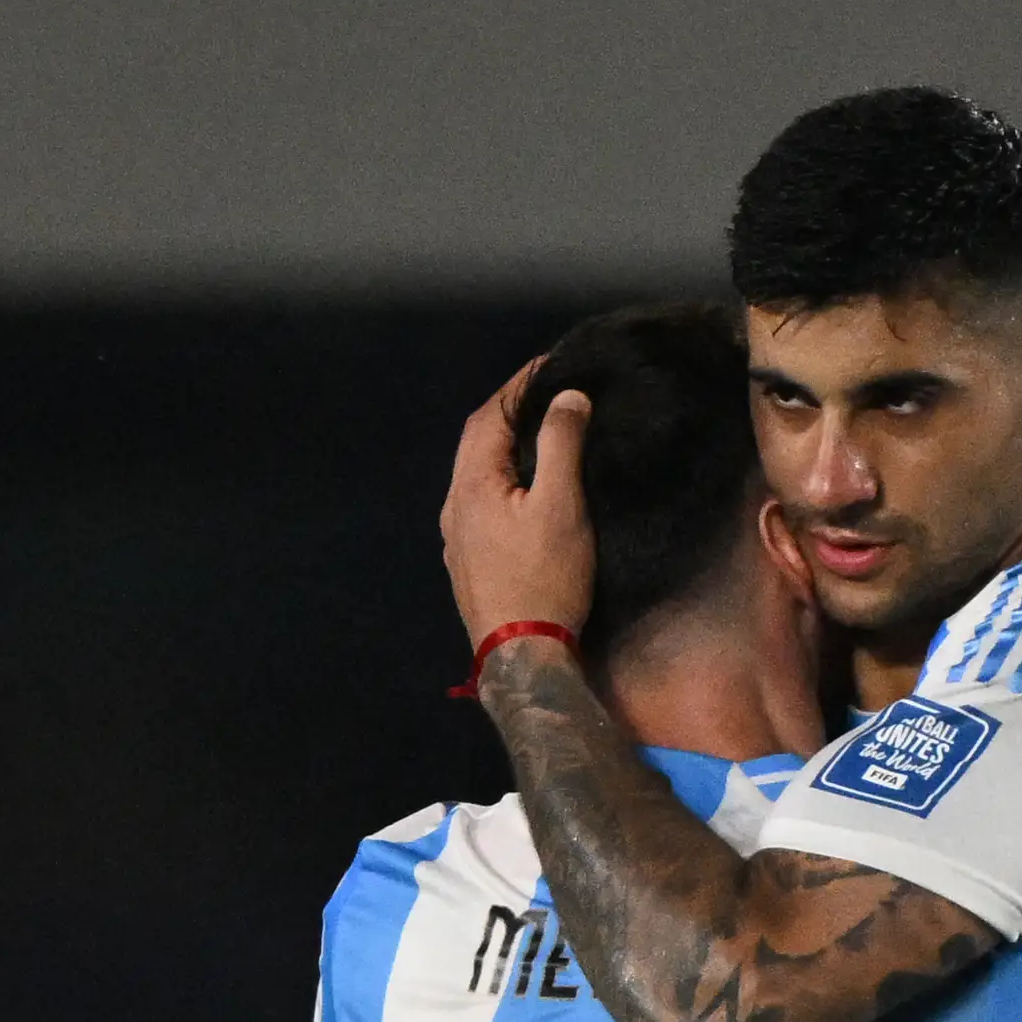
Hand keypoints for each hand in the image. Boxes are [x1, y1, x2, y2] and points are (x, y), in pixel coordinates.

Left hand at [440, 362, 594, 644]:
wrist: (521, 656)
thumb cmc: (544, 578)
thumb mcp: (561, 506)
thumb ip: (562, 445)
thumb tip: (567, 397)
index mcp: (472, 483)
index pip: (489, 416)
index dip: (518, 386)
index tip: (551, 366)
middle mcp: (454, 504)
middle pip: (477, 443)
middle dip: (510, 414)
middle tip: (549, 397)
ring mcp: (457, 537)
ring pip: (478, 475)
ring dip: (506, 450)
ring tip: (542, 439)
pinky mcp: (468, 563)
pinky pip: (482, 504)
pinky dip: (504, 482)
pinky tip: (525, 493)